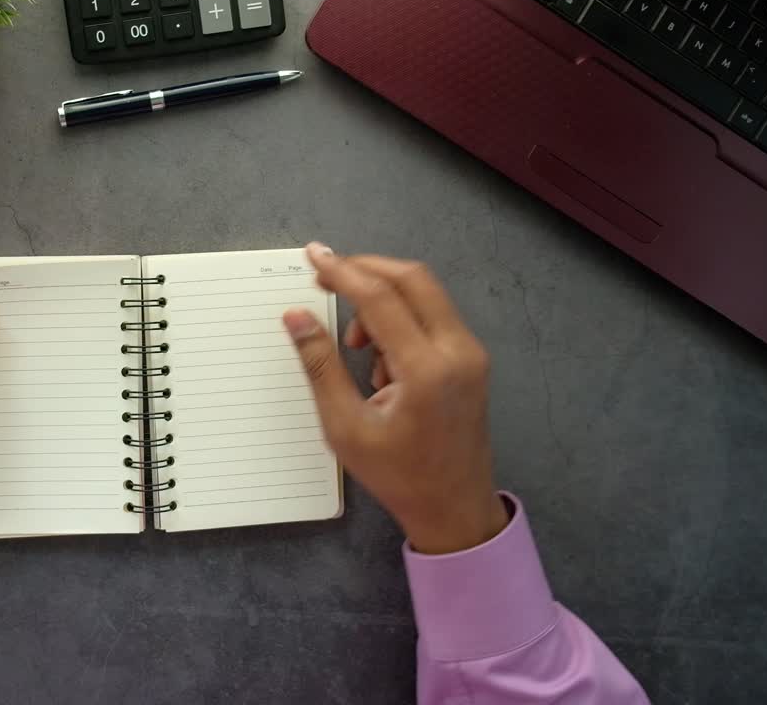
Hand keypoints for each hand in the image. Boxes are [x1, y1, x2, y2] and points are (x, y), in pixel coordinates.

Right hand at [284, 244, 507, 553]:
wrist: (454, 509)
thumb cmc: (398, 476)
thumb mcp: (346, 426)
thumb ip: (320, 366)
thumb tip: (296, 318)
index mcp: (426, 369)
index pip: (380, 298)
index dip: (343, 271)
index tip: (314, 257)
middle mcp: (458, 351)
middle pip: (413, 279)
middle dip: (366, 270)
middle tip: (328, 277)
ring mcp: (470, 354)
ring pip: (425, 296)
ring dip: (384, 301)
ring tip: (356, 348)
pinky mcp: (471, 360)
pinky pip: (433, 319)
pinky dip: (402, 322)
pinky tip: (383, 366)